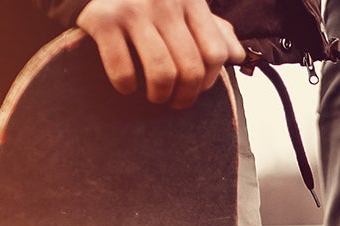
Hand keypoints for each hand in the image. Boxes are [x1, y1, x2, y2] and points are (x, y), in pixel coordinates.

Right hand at [76, 0, 243, 108]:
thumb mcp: (182, 4)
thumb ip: (211, 28)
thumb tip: (237, 55)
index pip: (215, 53)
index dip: (210, 81)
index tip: (198, 90)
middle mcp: (165, 2)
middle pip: (191, 68)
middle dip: (185, 96)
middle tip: (175, 102)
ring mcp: (133, 10)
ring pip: (162, 72)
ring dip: (159, 95)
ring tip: (154, 96)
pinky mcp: (102, 20)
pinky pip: (123, 69)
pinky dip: (126, 86)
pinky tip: (126, 86)